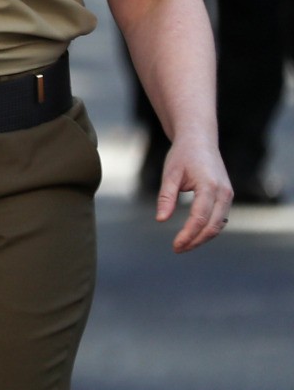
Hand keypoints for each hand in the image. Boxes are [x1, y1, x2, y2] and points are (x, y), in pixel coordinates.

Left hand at [156, 133, 233, 252]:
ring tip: (183, 245)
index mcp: (209, 186)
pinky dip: (208, 229)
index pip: (199, 218)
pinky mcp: (227, 196)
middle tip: (177, 249)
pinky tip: (193, 234)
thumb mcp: (170, 173)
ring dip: (202, 237)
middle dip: (195, 241)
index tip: (175, 246)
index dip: (188, 235)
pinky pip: (220, 218)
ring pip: (218, 225)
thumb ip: (166, 197)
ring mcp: (228, 195)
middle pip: (212, 226)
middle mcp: (224, 193)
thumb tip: (161, 220)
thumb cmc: (182, 155)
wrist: (200, 140)